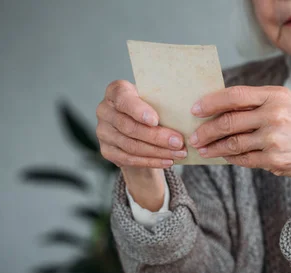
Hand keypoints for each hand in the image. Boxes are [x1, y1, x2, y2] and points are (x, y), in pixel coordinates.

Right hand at [96, 80, 186, 209]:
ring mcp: (103, 132)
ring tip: (179, 153)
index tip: (155, 120)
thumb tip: (187, 114)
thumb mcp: (155, 101)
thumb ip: (162, 104)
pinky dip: (152, 161)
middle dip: (157, 137)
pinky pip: (130, 159)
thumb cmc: (151, 109)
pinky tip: (168, 161)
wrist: (137, 129)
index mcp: (116, 92)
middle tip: (179, 142)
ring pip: (132, 146)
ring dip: (158, 152)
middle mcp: (104, 111)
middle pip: (130, 127)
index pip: (123, 99)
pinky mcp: (107, 151)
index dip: (138, 110)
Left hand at [190, 85, 290, 236]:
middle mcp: (274, 115)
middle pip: (228, 121)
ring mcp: (274, 139)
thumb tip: (229, 107)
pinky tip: (224, 158)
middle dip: (206, 130)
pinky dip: (231, 159)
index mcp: (277, 96)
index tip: (195, 109)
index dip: (210, 102)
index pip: (235, 96)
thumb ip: (265, 104)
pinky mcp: (274, 160)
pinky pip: (244, 159)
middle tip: (194, 136)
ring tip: (203, 150)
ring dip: (214, 148)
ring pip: (232, 143)